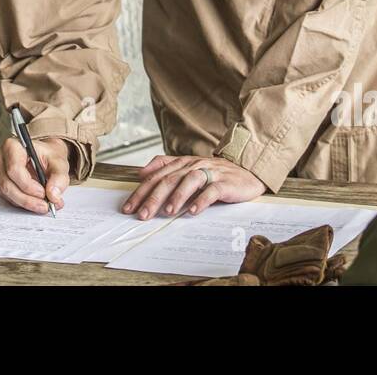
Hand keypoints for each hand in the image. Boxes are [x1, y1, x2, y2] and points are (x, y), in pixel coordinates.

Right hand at [0, 136, 69, 214]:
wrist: (45, 157)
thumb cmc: (48, 156)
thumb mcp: (59, 162)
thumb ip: (59, 178)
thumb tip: (53, 195)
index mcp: (13, 146)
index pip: (14, 169)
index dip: (28, 185)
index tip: (43, 193)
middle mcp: (0, 158)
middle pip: (7, 184)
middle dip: (27, 199)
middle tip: (44, 205)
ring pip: (6, 193)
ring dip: (25, 203)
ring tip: (42, 205)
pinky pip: (7, 197)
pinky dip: (22, 203)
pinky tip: (34, 203)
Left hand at [123, 155, 265, 219]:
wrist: (247, 171)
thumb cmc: (214, 174)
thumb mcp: (188, 168)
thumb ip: (165, 167)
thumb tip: (141, 173)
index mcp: (182, 163)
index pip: (156, 176)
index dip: (141, 191)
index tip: (129, 207)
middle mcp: (193, 165)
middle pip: (169, 180)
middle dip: (153, 198)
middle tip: (142, 214)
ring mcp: (210, 172)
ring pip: (189, 182)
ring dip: (177, 197)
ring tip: (167, 212)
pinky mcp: (225, 182)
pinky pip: (212, 190)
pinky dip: (202, 200)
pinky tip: (193, 211)